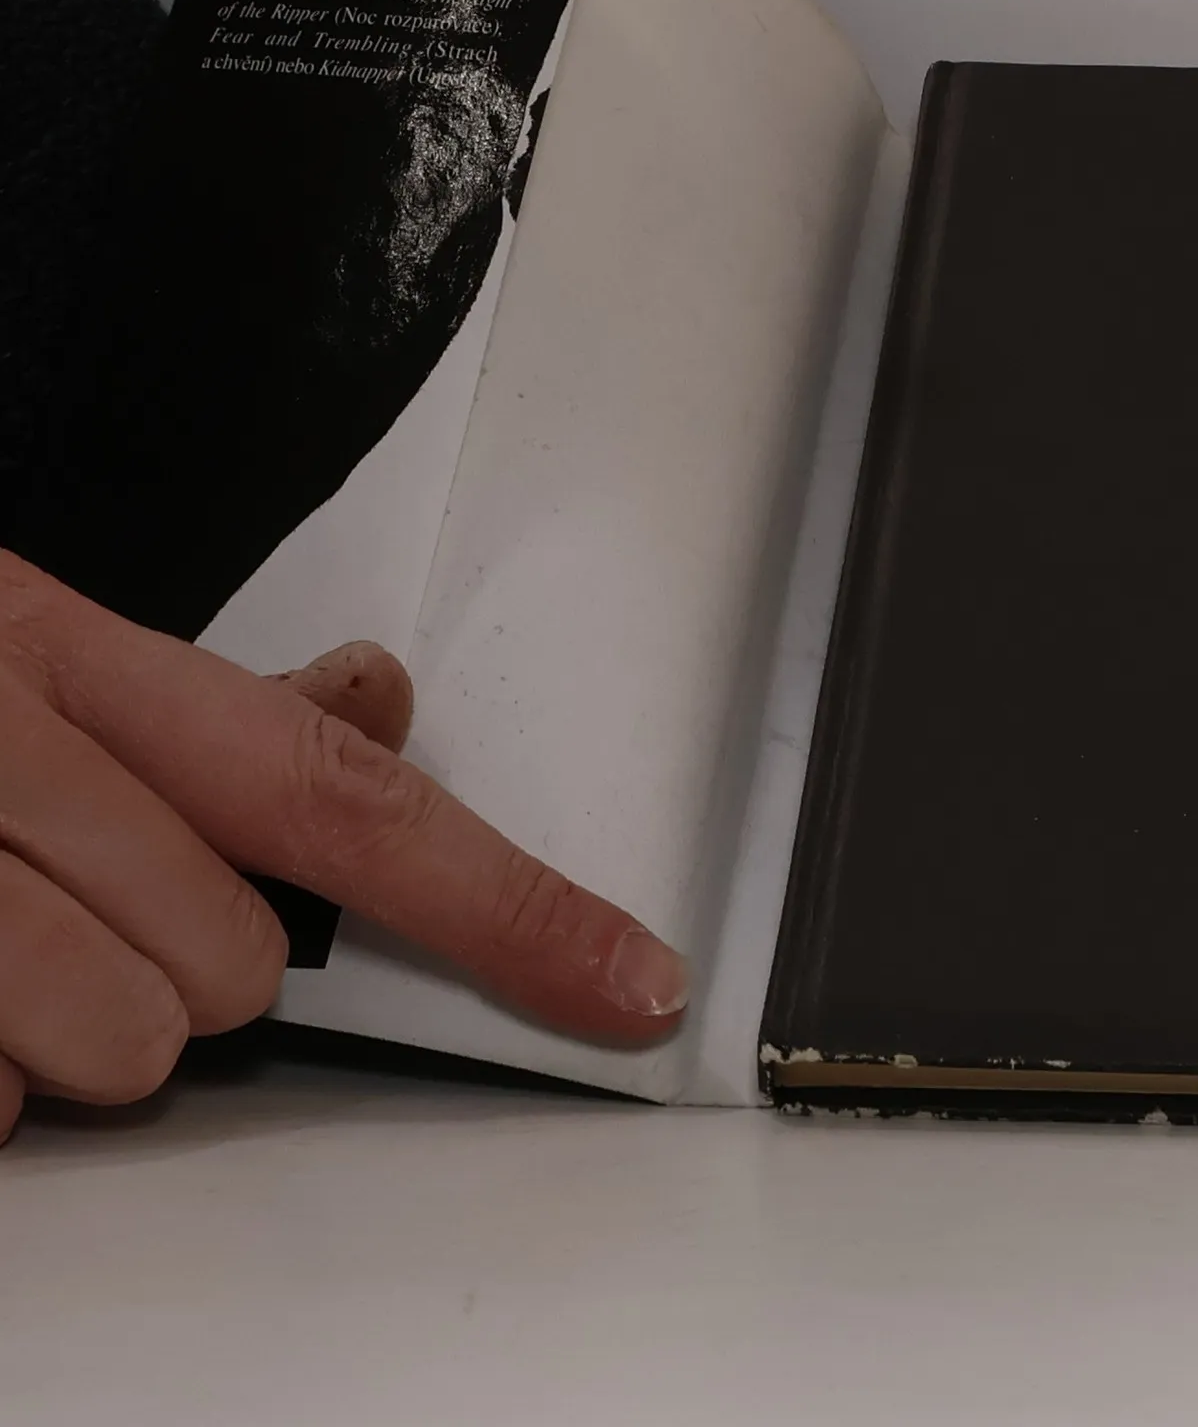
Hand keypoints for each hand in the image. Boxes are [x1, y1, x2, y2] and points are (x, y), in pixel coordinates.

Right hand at [0, 558, 685, 1140]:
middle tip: (67, 890)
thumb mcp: (30, 648)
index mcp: (74, 660)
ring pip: (112, 1056)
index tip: (630, 983)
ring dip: (60, 1033)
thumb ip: (213, 706)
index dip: (515, 907)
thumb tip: (380, 703)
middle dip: (173, 964)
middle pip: (231, 973)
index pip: (354, 804)